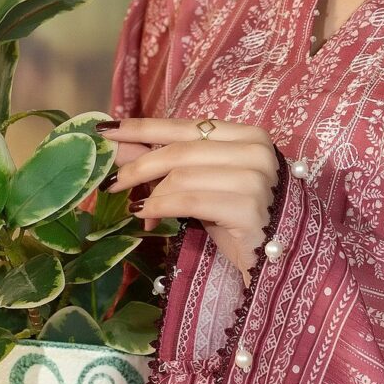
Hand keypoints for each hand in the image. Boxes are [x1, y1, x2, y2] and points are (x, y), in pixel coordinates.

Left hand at [101, 117, 278, 287]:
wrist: (277, 257)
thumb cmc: (236, 217)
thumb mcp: (200, 184)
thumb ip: (166, 163)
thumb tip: (120, 149)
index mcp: (246, 135)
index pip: (185, 126)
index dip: (142, 128)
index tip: (106, 131)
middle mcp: (255, 151)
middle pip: (181, 151)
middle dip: (139, 166)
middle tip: (111, 183)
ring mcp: (255, 179)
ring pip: (183, 176)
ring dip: (150, 193)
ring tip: (133, 206)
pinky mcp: (249, 209)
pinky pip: (190, 201)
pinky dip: (161, 206)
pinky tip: (146, 216)